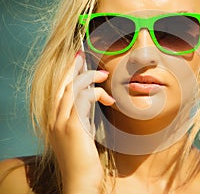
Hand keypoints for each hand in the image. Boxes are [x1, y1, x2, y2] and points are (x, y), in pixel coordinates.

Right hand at [48, 52, 114, 193]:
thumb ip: (81, 119)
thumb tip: (91, 102)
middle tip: (83, 55)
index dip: (66, 74)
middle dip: (73, 68)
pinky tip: (109, 98)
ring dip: (89, 77)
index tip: (76, 62)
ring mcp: (61, 122)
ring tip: (103, 74)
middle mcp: (54, 119)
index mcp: (55, 121)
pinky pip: (84, 99)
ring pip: (72, 88)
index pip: (58, 91)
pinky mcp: (73, 126)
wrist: (79, 182)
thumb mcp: (80, 136)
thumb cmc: (83, 161)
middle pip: (62, 85)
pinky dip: (97, 93)